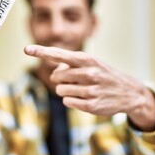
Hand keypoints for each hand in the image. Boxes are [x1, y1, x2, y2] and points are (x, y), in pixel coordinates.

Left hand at [25, 45, 154, 131]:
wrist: (129, 92)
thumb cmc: (103, 74)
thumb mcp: (90, 63)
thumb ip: (69, 63)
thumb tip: (54, 69)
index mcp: (87, 59)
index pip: (59, 54)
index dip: (41, 51)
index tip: (26, 49)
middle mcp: (89, 72)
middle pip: (56, 76)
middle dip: (60, 79)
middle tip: (75, 79)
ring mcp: (91, 90)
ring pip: (60, 90)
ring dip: (66, 90)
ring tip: (82, 89)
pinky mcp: (91, 105)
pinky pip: (67, 102)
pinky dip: (71, 100)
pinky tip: (84, 98)